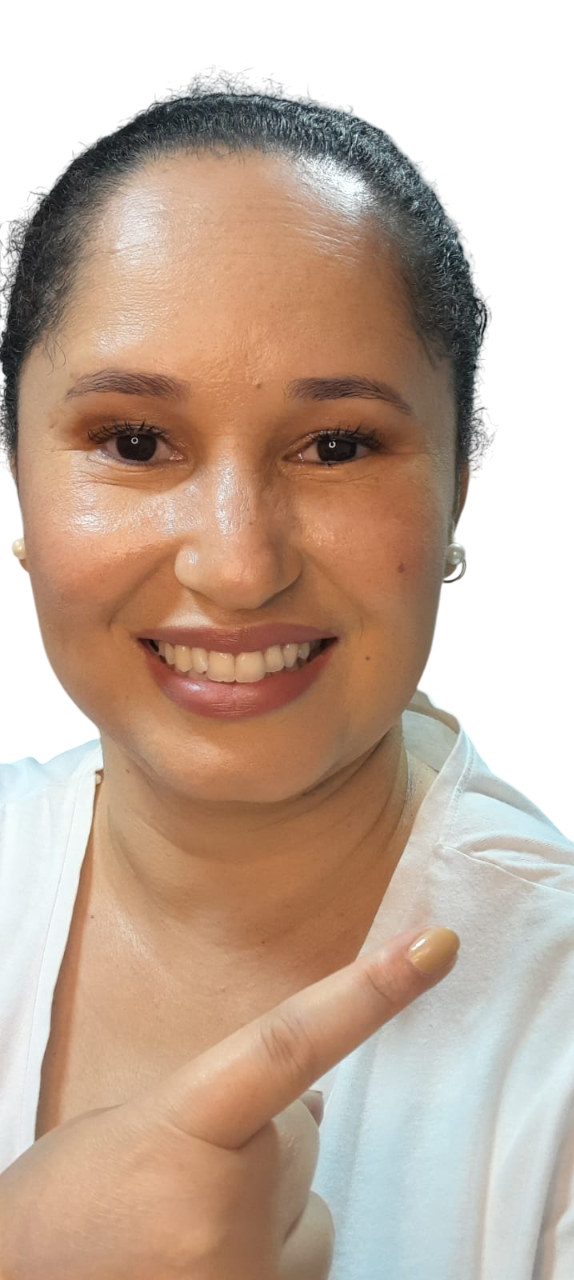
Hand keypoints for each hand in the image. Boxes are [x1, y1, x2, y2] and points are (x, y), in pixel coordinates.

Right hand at [0, 925, 458, 1278]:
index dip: (368, 992)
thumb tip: (317, 1095)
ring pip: (312, 1205)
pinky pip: (308, 1260)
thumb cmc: (61, 1218)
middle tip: (182, 1177)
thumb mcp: (128, 1130)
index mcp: (177, 1127)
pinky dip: (272, 1254)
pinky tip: (204, 1261)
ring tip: (183, 1230)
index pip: (288, 1044)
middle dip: (266, 1142)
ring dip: (271, 1206)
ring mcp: (247, 1273)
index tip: (436, 946)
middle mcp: (222, 1209)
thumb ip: (221, 1101)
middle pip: (304, 1135)